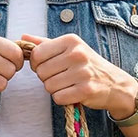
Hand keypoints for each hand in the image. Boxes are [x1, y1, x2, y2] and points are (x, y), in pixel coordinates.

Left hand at [22, 33, 137, 117]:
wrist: (114, 84)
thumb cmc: (87, 65)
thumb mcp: (70, 49)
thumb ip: (45, 43)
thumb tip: (23, 37)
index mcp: (71, 41)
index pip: (37, 54)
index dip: (37, 64)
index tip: (47, 66)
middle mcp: (77, 54)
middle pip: (41, 72)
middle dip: (47, 78)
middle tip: (62, 77)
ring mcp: (82, 72)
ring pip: (48, 86)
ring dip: (55, 89)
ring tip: (68, 85)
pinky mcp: (85, 90)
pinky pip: (58, 98)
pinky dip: (62, 99)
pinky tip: (73, 93)